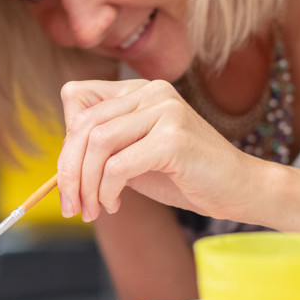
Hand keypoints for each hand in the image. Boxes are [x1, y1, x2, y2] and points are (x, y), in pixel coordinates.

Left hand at [57, 79, 266, 222]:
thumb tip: (61, 162)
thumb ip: (103, 148)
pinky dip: (108, 191)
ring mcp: (165, 110)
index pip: (77, 100)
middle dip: (69, 171)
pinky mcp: (174, 137)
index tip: (69, 178)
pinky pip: (119, 165)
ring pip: (97, 143)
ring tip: (92, 209)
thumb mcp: (134, 156)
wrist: (238, 190)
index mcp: (139, 90)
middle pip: (83, 124)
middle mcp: (151, 91)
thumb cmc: (185, 176)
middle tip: (71, 205)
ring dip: (86, 184)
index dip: (66, 141)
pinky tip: (115, 205)